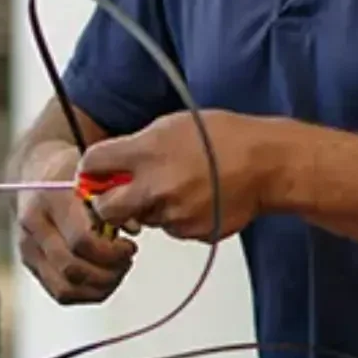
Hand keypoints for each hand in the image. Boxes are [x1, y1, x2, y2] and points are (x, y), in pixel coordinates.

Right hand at [15, 144, 138, 304]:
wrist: (37, 170)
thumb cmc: (72, 172)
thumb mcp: (97, 174)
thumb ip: (116, 200)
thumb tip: (134, 229)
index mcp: (51, 198)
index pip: (81, 240)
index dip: (112, 252)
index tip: (129, 246)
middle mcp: (34, 225)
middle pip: (73, 269)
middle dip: (108, 273)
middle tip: (126, 261)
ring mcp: (29, 246)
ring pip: (65, 288)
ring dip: (99, 287)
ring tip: (116, 271)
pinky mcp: (30, 262)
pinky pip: (60, 292)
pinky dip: (87, 293)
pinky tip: (103, 278)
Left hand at [82, 110, 283, 241]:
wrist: (266, 163)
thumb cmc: (224, 138)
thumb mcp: (171, 125)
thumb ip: (136, 146)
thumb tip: (111, 164)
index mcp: (146, 152)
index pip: (92, 164)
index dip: (91, 170)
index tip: (95, 173)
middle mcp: (154, 186)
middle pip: (105, 208)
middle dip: (108, 203)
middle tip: (121, 195)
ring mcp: (173, 213)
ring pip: (143, 220)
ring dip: (149, 209)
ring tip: (179, 187)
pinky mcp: (191, 232)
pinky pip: (171, 229)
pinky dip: (177, 217)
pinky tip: (197, 198)